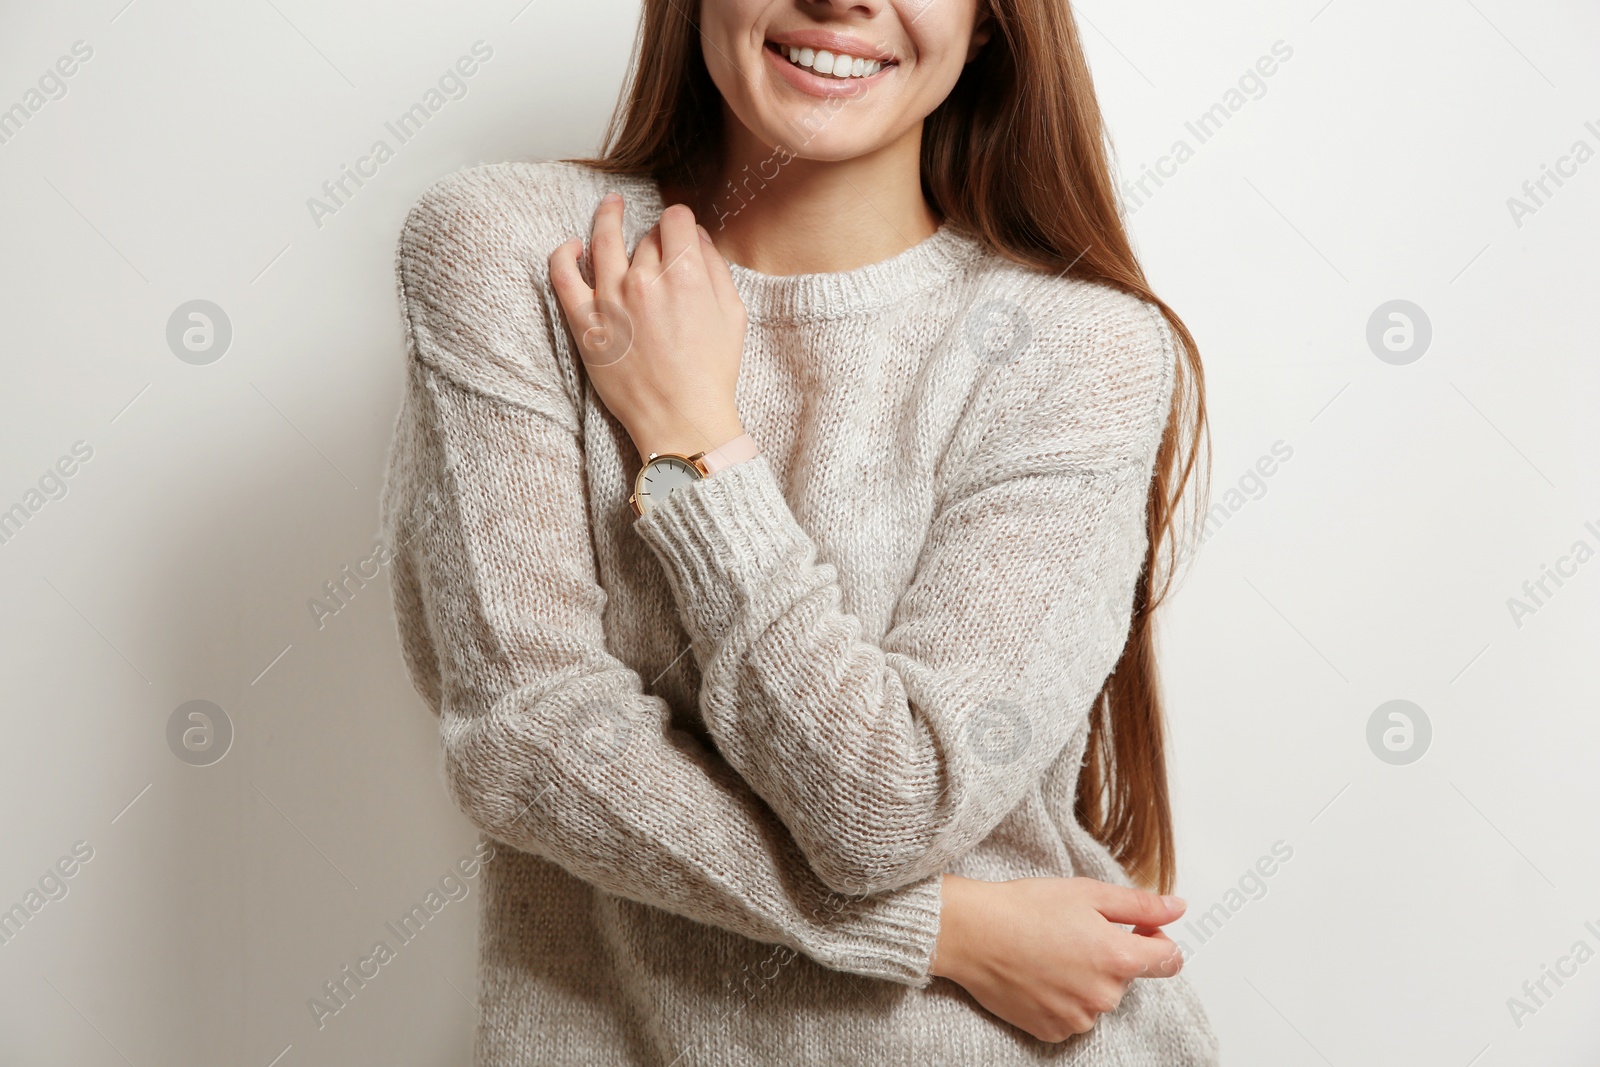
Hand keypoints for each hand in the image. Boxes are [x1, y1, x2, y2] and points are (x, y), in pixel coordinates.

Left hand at [548, 192, 747, 463]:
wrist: (682, 419)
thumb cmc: (711, 373)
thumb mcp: (733, 315)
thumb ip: (716, 268)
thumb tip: (698, 236)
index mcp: (686, 275)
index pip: (676, 220)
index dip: (680, 220)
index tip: (680, 229)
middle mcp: (645, 280)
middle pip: (646, 238)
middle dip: (656, 240)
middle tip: (662, 256)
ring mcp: (611, 299)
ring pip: (604, 241)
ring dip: (607, 218)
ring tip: (610, 207)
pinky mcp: (586, 323)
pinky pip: (563, 275)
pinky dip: (564, 254)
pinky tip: (572, 246)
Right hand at [930, 874, 1187, 1042]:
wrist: (972, 934)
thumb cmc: (1025, 908)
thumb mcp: (1089, 893)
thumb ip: (1140, 906)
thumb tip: (1178, 909)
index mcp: (1118, 958)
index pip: (1168, 960)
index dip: (1155, 939)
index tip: (1136, 929)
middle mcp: (1104, 996)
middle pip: (1127, 978)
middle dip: (1110, 957)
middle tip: (1072, 932)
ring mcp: (1078, 1018)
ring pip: (1098, 998)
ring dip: (1085, 979)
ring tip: (1050, 953)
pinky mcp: (1053, 1030)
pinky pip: (1073, 1016)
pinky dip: (1062, 998)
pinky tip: (1039, 974)